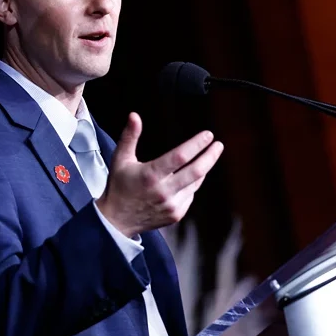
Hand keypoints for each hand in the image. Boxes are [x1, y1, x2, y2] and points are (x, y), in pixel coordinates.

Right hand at [96, 112, 223, 237]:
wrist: (117, 219)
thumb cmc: (119, 185)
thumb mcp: (120, 159)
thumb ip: (129, 136)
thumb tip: (134, 116)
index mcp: (150, 175)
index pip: (180, 157)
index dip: (196, 145)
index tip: (208, 135)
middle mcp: (163, 191)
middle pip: (196, 171)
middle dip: (210, 156)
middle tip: (218, 145)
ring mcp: (171, 205)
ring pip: (196, 183)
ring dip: (203, 168)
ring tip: (207, 156)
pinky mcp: (176, 215)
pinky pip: (190, 195)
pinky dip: (192, 184)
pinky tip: (189, 177)